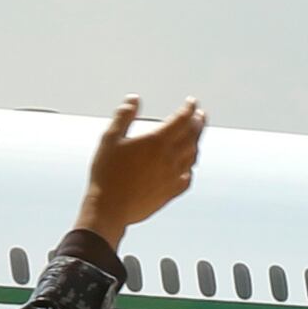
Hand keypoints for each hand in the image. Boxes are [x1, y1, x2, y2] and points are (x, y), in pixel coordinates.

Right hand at [79, 99, 206, 242]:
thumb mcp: (110, 139)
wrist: (109, 208)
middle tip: (200, 116)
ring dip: (196, 143)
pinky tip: (188, 167)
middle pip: (192, 136)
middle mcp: (169, 158)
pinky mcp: (170, 193)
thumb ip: (123, 116)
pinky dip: (190, 168)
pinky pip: (187, 178)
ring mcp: (172, 176)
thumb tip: (133, 100)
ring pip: (192, 156)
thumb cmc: (107, 174)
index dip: (189, 108)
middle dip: (198, 123)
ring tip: (195, 137)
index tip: (191, 102)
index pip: (181, 119)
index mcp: (156, 142)